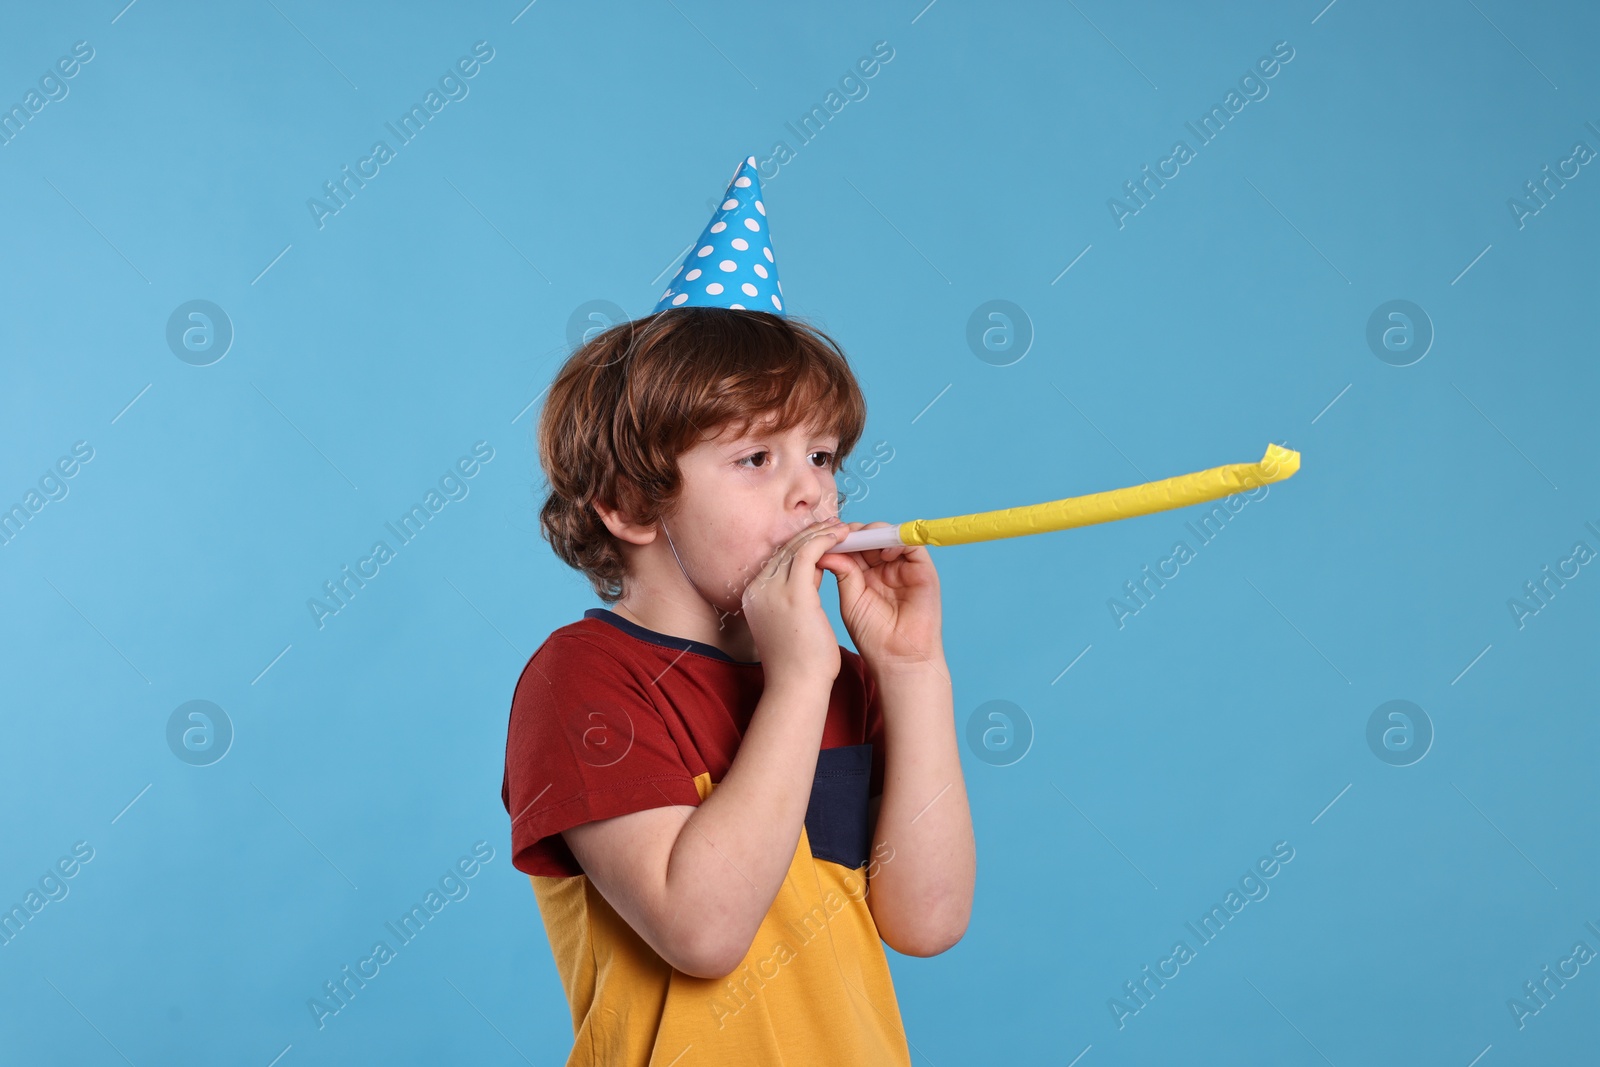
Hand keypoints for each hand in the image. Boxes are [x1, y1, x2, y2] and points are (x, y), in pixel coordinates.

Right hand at [741, 518, 849, 688]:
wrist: (795, 686)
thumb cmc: (799, 661)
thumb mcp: (792, 619)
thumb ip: (798, 591)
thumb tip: (815, 568)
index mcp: (754, 595)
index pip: (777, 559)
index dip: (800, 544)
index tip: (820, 537)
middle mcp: (757, 588)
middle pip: (784, 549)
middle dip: (810, 534)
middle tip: (833, 525)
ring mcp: (772, 589)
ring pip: (795, 546)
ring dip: (820, 533)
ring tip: (840, 528)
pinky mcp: (793, 593)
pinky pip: (809, 552)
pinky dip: (826, 540)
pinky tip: (841, 536)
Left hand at [819, 521, 943, 673]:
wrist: (898, 659)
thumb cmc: (873, 636)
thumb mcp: (851, 600)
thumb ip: (844, 572)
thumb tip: (826, 549)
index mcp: (865, 573)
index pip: (853, 545)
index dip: (840, 539)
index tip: (824, 537)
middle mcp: (885, 566)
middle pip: (871, 536)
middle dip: (855, 532)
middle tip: (841, 533)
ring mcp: (904, 567)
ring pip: (889, 536)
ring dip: (874, 533)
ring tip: (859, 540)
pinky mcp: (924, 570)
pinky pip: (913, 545)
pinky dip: (898, 541)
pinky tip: (882, 552)